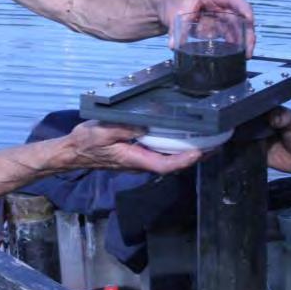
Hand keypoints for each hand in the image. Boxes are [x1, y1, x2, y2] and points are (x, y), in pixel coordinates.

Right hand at [61, 120, 201, 173]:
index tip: (199, 152)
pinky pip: (162, 154)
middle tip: (217, 144)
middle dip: (196, 156)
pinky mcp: (139, 155)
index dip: (183, 161)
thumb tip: (146, 124)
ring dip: (190, 152)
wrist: (73, 152)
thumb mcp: (102, 131)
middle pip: (173, 164)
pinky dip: (177, 148)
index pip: (165, 165)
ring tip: (209, 140)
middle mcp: (141, 163)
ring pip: (170, 160)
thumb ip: (124, 128)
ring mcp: (140, 160)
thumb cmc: (86, 142)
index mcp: (135, 159)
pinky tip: (186, 137)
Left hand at [161, 0, 255, 56]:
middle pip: (239, 14)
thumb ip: (175, 30)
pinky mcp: (216, 24)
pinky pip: (229, 32)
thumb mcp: (174, 15)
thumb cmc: (172, 3)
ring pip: (237, 25)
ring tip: (246, 54)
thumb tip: (174, 45)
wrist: (165, 7)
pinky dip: (234, 42)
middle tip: (249, 48)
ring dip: (243, 39)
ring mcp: (219, 13)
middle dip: (247, 31)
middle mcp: (219, 3)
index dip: (243, 7)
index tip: (249, 20)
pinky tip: (236, 53)